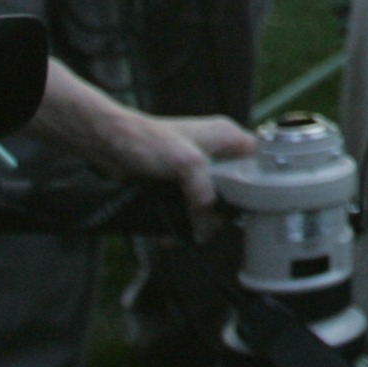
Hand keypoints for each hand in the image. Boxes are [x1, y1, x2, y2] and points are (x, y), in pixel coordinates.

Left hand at [84, 105, 259, 212]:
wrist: (108, 145)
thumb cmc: (146, 140)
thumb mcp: (187, 163)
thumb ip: (205, 192)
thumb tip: (209, 223)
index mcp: (225, 136)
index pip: (259, 160)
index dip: (258, 183)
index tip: (250, 206)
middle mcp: (215, 152)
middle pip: (235, 190)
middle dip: (220, 212)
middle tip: (209, 223)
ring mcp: (196, 170)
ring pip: (210, 204)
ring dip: (198, 222)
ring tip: (185, 230)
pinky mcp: (179, 185)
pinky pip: (190, 209)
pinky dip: (181, 222)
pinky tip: (169, 229)